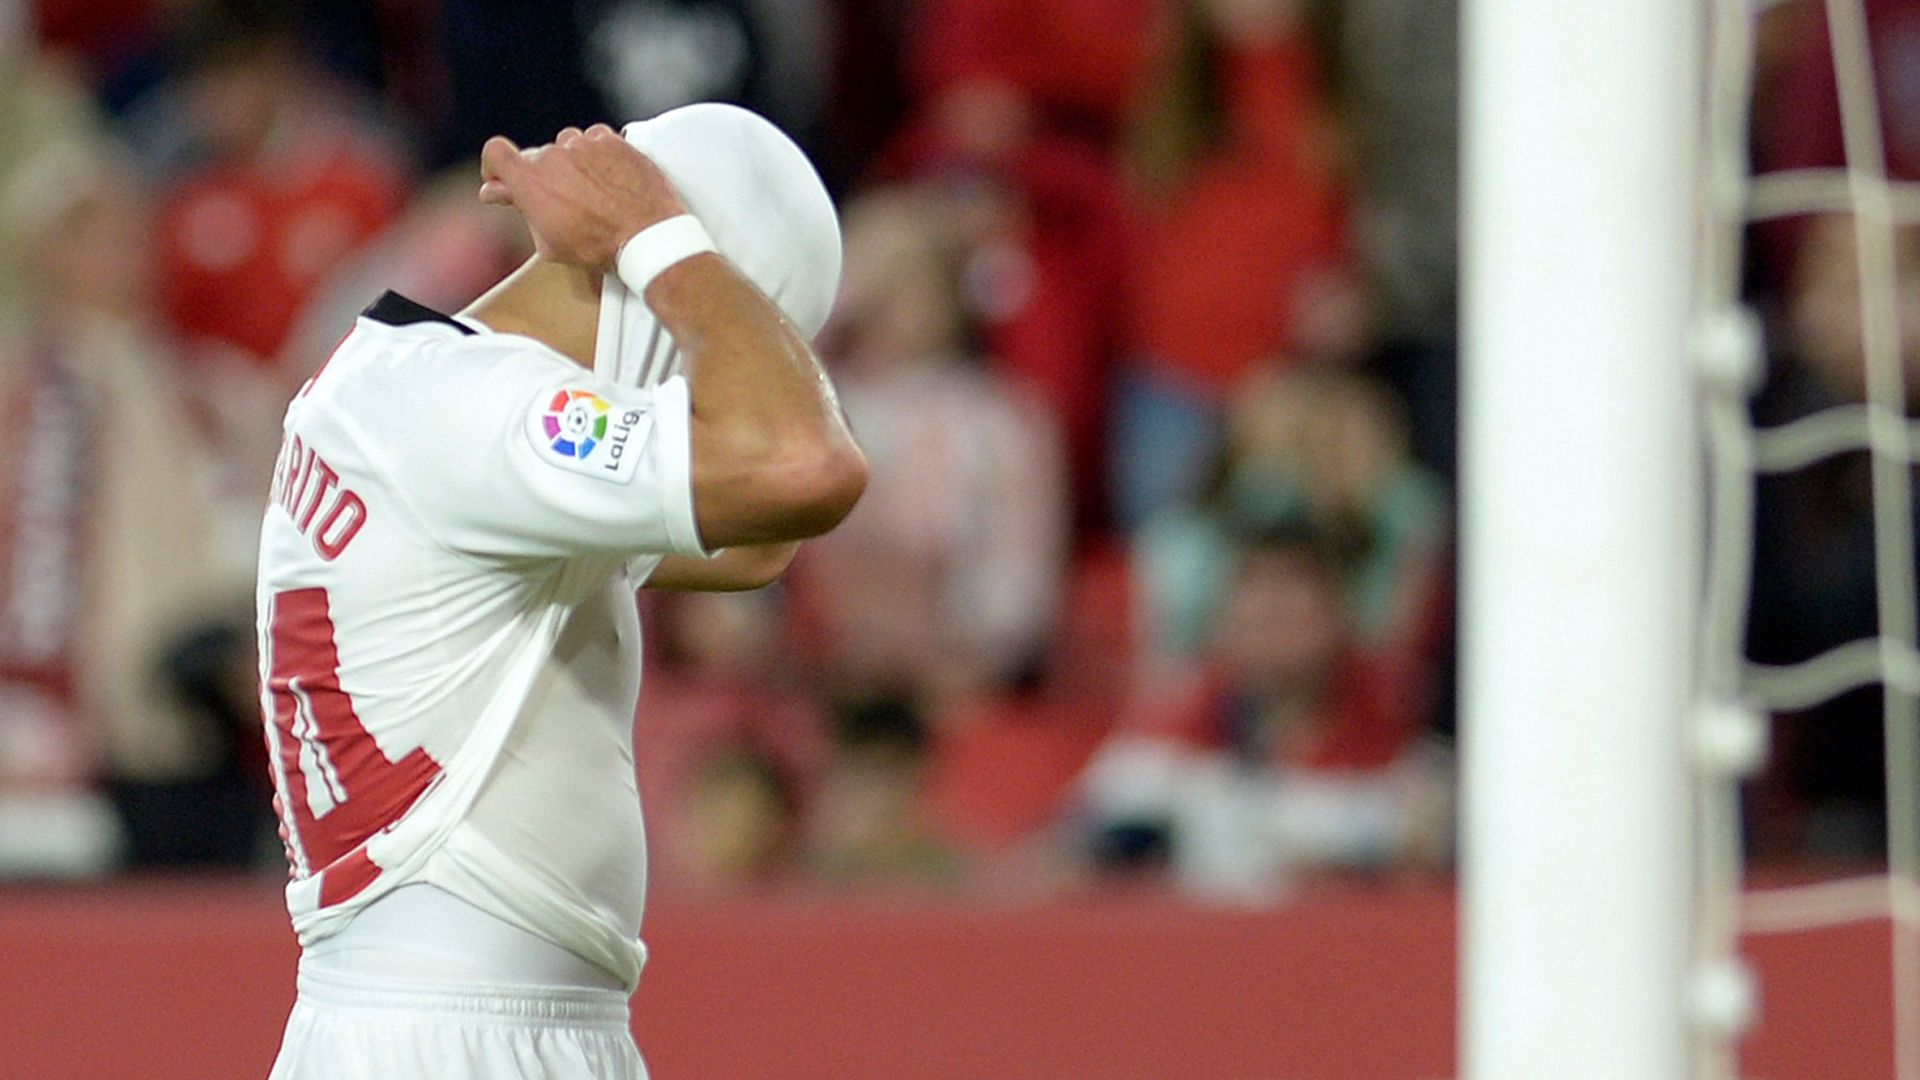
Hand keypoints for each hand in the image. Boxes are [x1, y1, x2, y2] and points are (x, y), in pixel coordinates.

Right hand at [478, 124, 687, 269]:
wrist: (647, 235)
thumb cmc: (598, 247)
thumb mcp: (548, 241)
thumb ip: (519, 208)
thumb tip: (494, 191)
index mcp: (530, 180)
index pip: (495, 152)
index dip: (496, 165)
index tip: (504, 179)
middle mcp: (554, 155)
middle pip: (538, 156)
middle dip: (545, 176)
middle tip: (563, 201)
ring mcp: (584, 143)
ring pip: (568, 146)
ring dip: (574, 164)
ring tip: (592, 193)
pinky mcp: (612, 140)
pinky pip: (596, 141)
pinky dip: (599, 156)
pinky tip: (609, 180)